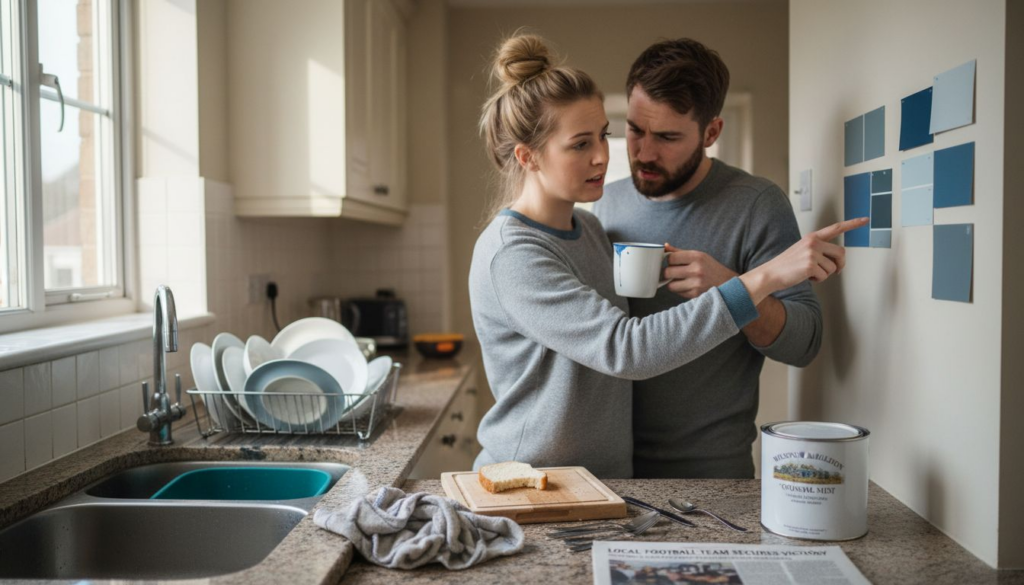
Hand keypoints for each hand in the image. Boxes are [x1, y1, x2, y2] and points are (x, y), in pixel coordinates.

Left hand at [663, 244, 736, 298]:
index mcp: (697, 256)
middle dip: (668, 272)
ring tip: (679, 280)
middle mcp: (697, 270)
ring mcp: (696, 284)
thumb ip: (680, 252)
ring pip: (670, 285)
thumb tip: (665, 246)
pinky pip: (678, 293)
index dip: (669, 261)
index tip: (672, 262)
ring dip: (672, 283)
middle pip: (668, 272)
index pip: (671, 258)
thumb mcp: (699, 256)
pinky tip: (687, 286)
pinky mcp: (695, 295)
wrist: (729, 283)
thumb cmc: (710, 268)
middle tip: (673, 272)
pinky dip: (679, 290)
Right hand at [740, 217, 868, 304]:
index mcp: (812, 237)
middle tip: (834, 271)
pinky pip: (824, 276)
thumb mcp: (803, 252)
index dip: (852, 224)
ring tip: (808, 273)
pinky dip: (817, 281)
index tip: (866, 219)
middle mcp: (813, 242)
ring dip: (824, 275)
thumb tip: (838, 264)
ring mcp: (812, 253)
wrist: (770, 274)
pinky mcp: (810, 264)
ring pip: (833, 268)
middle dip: (839, 265)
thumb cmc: (787, 266)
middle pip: (841, 253)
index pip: (836, 228)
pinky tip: (805, 277)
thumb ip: (820, 251)